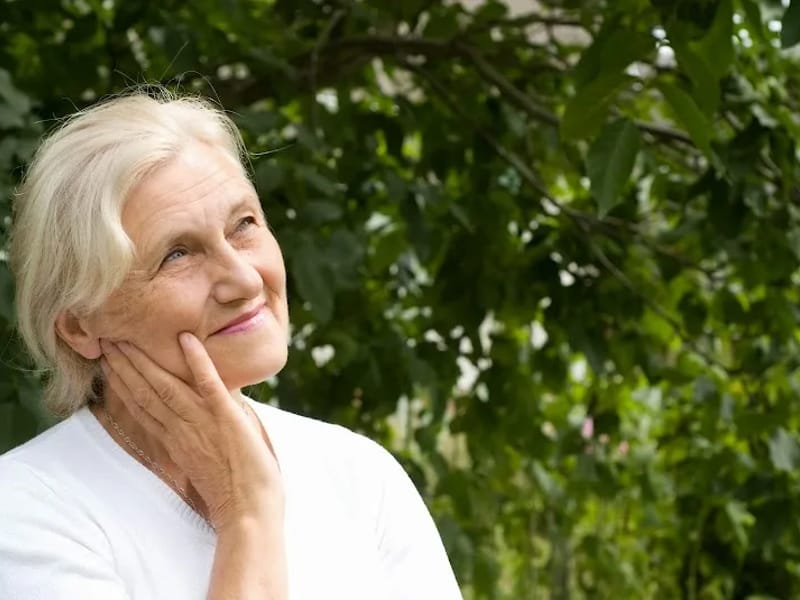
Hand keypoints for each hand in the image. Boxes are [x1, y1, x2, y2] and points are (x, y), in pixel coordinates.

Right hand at [99, 333, 282, 531]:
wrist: (249, 514)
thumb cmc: (235, 492)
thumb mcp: (205, 464)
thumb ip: (196, 440)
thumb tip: (196, 420)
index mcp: (176, 441)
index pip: (143, 406)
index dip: (124, 384)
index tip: (108, 363)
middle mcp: (182, 429)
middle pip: (145, 393)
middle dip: (125, 366)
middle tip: (105, 340)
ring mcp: (203, 422)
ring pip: (167, 385)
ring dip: (147, 360)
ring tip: (127, 338)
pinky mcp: (226, 417)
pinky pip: (210, 384)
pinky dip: (199, 361)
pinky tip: (187, 339)